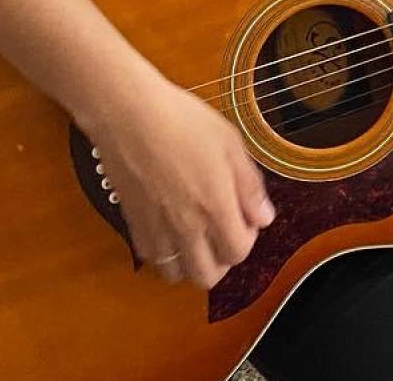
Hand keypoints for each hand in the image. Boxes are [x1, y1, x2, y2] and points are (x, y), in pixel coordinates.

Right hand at [83, 78, 276, 288]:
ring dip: (191, 263)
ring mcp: (156, 228)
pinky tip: (171, 229)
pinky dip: (164, 254)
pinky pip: (150, 258)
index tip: (245, 219)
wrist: (129, 114)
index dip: (247, 239)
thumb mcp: (230, 144)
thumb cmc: (180, 121)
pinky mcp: (133, 223)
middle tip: (223, 233)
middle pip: (207, 276)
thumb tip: (264, 217)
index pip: (238, 252)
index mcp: (215, 207)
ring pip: (176, 274)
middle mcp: (186, 227)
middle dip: (221, 261)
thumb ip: (250, 187)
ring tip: (197, 235)